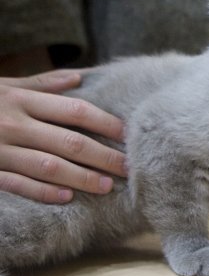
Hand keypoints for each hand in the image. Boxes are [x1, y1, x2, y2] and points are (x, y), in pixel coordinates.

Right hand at [0, 69, 126, 203]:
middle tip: (129, 167)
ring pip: (49, 166)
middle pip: (70, 142)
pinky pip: (17, 184)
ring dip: (81, 178)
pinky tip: (66, 197)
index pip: (76, 111)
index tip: (129, 134)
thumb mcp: (4, 85)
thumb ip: (42, 84)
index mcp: (22, 99)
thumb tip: (79, 78)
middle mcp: (13, 123)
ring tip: (106, 186)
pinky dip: (43, 191)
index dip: (106, 123)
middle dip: (104, 156)